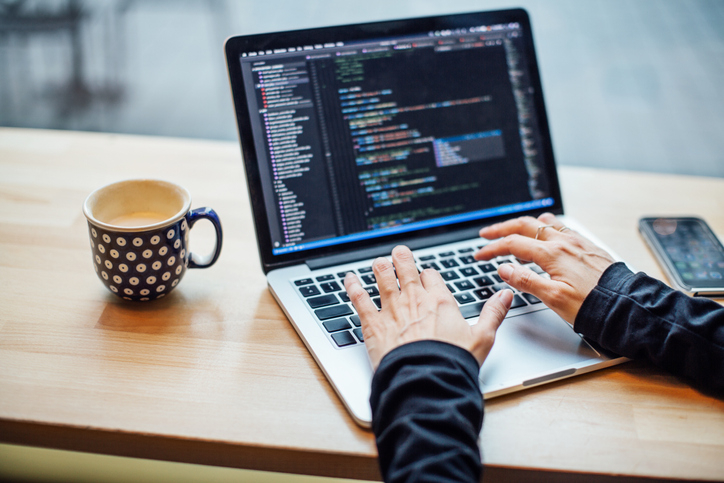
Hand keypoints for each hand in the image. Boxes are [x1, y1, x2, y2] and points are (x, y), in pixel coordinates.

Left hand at [344, 245, 512, 370]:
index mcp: (440, 301)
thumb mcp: (483, 337)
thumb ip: (494, 313)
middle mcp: (414, 300)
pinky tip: (349, 278)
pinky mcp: (373, 324)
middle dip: (401, 258)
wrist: (428, 380)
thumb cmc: (454, 363)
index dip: (427, 275)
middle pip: (404, 268)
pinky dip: (352, 286)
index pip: (431, 275)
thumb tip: (506, 295)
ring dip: (379, 267)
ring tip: (377, 262)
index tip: (426, 277)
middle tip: (398, 254)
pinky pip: (359, 299)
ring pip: (382, 277)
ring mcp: (392, 309)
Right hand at [475, 213, 614, 323]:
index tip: (479, 254)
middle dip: (502, 229)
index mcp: (552, 254)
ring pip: (544, 223)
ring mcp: (577, 242)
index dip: (492, 248)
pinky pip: (560, 228)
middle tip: (486, 234)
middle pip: (525, 226)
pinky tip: (543, 238)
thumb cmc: (593, 306)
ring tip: (513, 232)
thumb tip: (504, 268)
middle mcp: (564, 242)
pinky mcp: (587, 247)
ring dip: (524, 225)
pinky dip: (543, 229)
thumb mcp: (554, 298)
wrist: (627, 306)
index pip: (513, 244)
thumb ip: (526, 280)